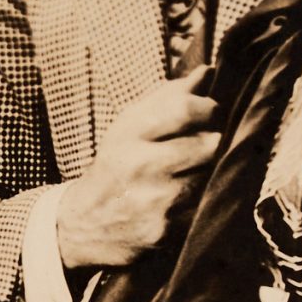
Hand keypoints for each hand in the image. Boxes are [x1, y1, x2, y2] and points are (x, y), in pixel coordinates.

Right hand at [53, 68, 220, 271]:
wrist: (84, 225)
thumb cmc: (115, 166)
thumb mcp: (128, 127)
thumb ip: (167, 98)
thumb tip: (208, 72)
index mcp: (129, 133)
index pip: (185, 109)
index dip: (208, 108)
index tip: (211, 112)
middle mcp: (140, 165)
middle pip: (208, 144)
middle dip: (216, 141)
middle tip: (211, 143)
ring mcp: (155, 200)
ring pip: (210, 176)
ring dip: (212, 171)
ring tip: (198, 170)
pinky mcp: (166, 230)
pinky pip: (203, 207)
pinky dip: (203, 200)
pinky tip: (189, 198)